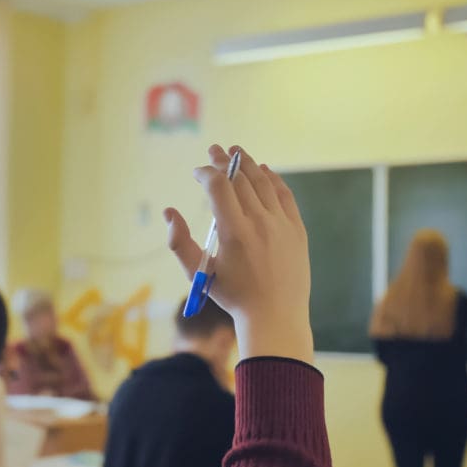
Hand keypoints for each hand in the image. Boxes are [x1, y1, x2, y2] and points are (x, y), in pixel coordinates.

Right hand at [165, 145, 313, 363]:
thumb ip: (179, 242)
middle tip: (214, 151)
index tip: (197, 172)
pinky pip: (284, 195)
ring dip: (248, 164)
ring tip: (236, 152)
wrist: (275, 316)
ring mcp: (281, 224)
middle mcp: (260, 223)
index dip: (205, 173)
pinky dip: (273, 179)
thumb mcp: (198, 273)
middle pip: (240, 179)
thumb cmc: (232, 296)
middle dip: (224, 162)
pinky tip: (264, 171)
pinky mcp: (296, 229)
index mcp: (234, 232)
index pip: (218, 186)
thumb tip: (169, 212)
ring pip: (263, 183)